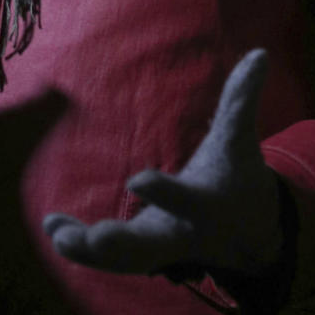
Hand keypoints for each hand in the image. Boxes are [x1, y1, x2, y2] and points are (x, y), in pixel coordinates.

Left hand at [43, 49, 281, 276]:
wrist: (249, 234)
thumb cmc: (237, 175)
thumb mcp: (240, 139)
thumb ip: (243, 98)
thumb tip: (259, 53)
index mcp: (204, 204)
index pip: (185, 200)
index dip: (163, 192)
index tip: (138, 180)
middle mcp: (179, 233)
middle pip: (151, 246)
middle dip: (123, 245)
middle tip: (96, 239)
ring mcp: (160, 249)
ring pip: (125, 261)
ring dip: (90, 253)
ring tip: (59, 233)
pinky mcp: (143, 254)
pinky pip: (111, 261)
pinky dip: (83, 251)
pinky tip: (55, 231)